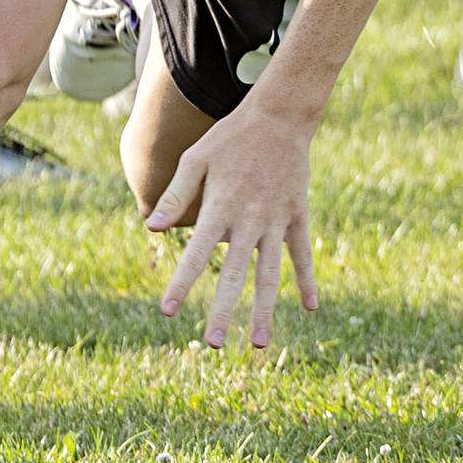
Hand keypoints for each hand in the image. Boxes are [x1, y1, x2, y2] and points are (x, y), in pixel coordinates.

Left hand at [149, 103, 318, 349]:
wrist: (279, 117)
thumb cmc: (229, 138)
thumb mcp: (196, 158)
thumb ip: (175, 195)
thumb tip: (151, 229)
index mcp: (220, 206)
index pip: (197, 252)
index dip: (182, 282)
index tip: (167, 311)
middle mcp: (249, 219)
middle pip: (234, 273)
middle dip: (223, 309)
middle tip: (213, 345)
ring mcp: (276, 220)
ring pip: (270, 273)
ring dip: (264, 309)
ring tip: (258, 343)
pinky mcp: (297, 215)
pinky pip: (302, 253)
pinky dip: (307, 279)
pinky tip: (311, 308)